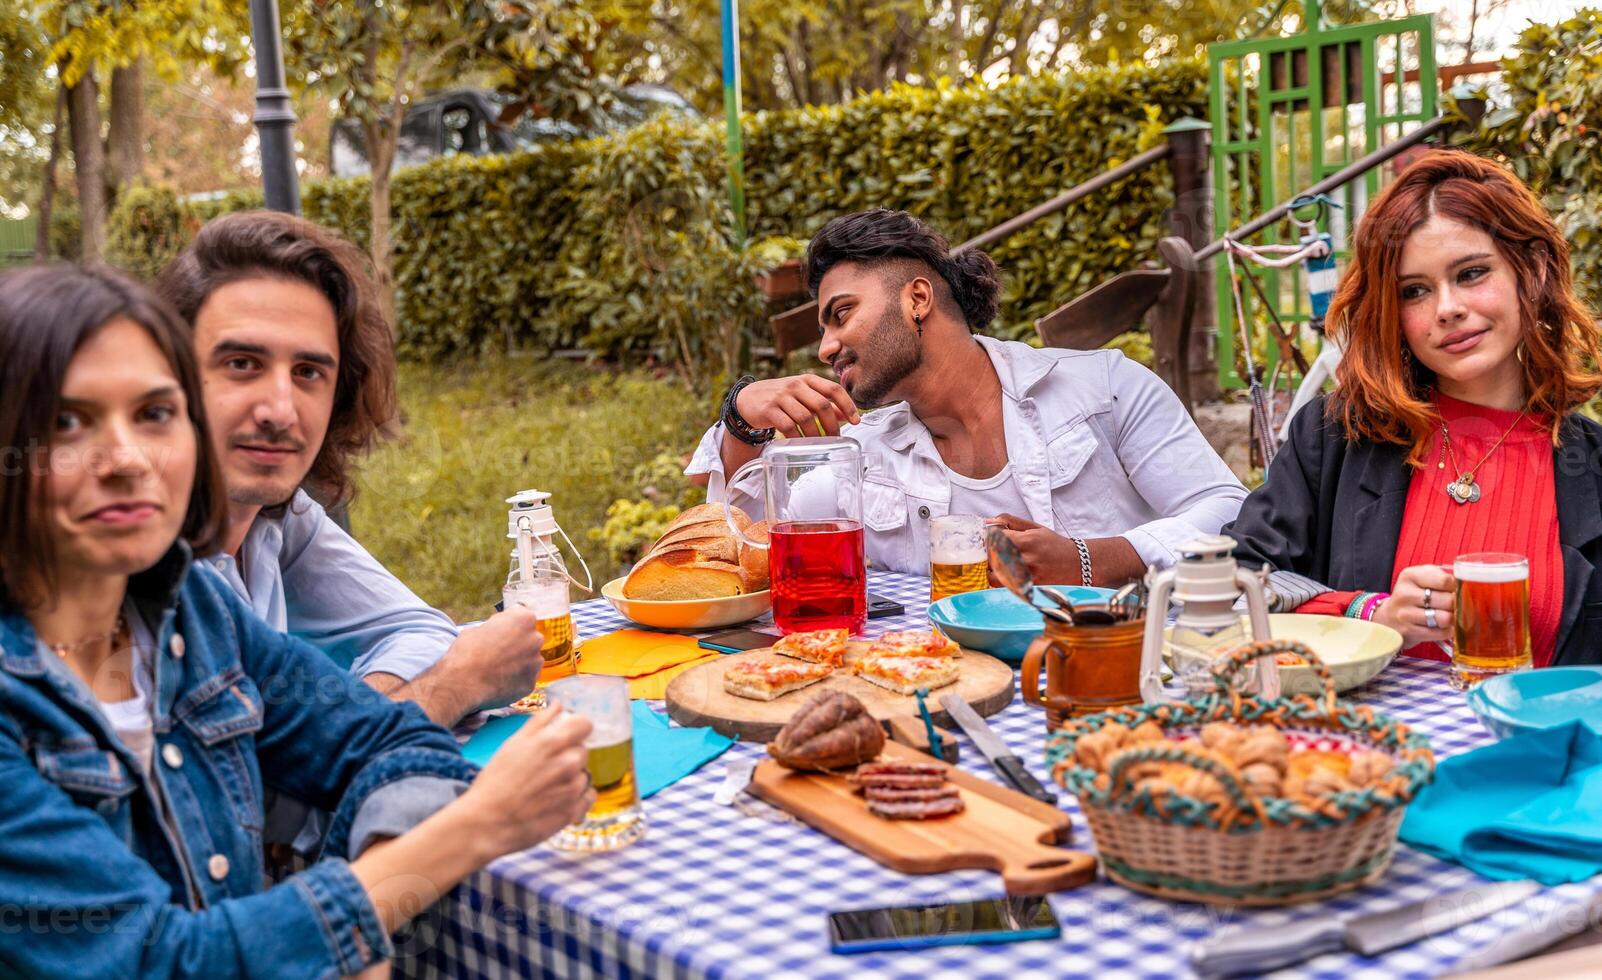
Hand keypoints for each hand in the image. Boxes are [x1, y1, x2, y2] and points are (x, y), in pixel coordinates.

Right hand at [442, 606, 543, 710]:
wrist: (464, 682)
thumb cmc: (467, 652)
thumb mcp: (478, 627)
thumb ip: (495, 628)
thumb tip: (496, 633)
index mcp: (523, 619)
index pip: (521, 616)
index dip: (507, 624)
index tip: (499, 631)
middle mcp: (535, 639)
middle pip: (529, 638)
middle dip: (516, 643)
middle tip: (497, 652)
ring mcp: (535, 663)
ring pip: (529, 660)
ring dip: (518, 662)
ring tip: (496, 669)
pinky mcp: (531, 683)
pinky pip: (525, 678)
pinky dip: (515, 680)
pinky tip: (499, 681)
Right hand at [458, 707, 595, 855]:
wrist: (487, 822)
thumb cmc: (495, 782)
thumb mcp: (513, 744)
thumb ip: (540, 722)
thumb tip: (559, 705)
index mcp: (552, 742)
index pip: (586, 724)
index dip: (577, 729)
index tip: (568, 736)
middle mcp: (568, 763)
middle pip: (583, 751)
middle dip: (569, 756)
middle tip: (546, 769)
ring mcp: (573, 788)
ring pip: (585, 775)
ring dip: (572, 778)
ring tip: (547, 788)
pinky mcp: (574, 811)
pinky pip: (588, 797)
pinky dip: (578, 798)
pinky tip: (557, 801)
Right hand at [735, 375, 859, 438]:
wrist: (748, 399)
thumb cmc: (781, 397)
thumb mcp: (803, 396)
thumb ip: (824, 403)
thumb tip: (847, 415)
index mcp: (807, 380)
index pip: (833, 389)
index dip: (848, 405)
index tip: (855, 421)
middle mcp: (795, 385)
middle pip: (821, 405)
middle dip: (832, 425)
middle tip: (836, 439)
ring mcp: (781, 397)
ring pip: (806, 418)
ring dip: (815, 434)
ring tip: (819, 444)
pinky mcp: (769, 410)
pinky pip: (788, 427)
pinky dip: (797, 438)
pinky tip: (801, 443)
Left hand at [986, 513, 1081, 585]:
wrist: (1076, 565)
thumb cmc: (1053, 545)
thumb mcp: (1034, 528)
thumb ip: (1009, 522)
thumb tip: (987, 521)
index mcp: (1025, 541)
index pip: (993, 539)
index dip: (988, 539)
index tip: (991, 540)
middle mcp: (1025, 559)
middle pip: (991, 557)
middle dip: (989, 554)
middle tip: (994, 552)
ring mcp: (1026, 576)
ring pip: (994, 575)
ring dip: (992, 569)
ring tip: (1000, 564)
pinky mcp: (1027, 589)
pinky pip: (1003, 586)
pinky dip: (1000, 580)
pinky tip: (1007, 575)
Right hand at [1372, 564, 1455, 648]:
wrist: (1387, 619)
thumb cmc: (1412, 597)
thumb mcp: (1420, 579)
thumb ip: (1442, 577)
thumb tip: (1468, 587)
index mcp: (1410, 576)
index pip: (1445, 580)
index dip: (1455, 587)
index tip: (1451, 590)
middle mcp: (1405, 594)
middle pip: (1448, 600)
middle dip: (1455, 605)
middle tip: (1451, 605)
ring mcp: (1405, 614)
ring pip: (1445, 618)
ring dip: (1451, 619)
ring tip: (1446, 616)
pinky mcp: (1409, 632)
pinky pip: (1441, 633)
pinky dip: (1446, 631)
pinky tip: (1441, 627)